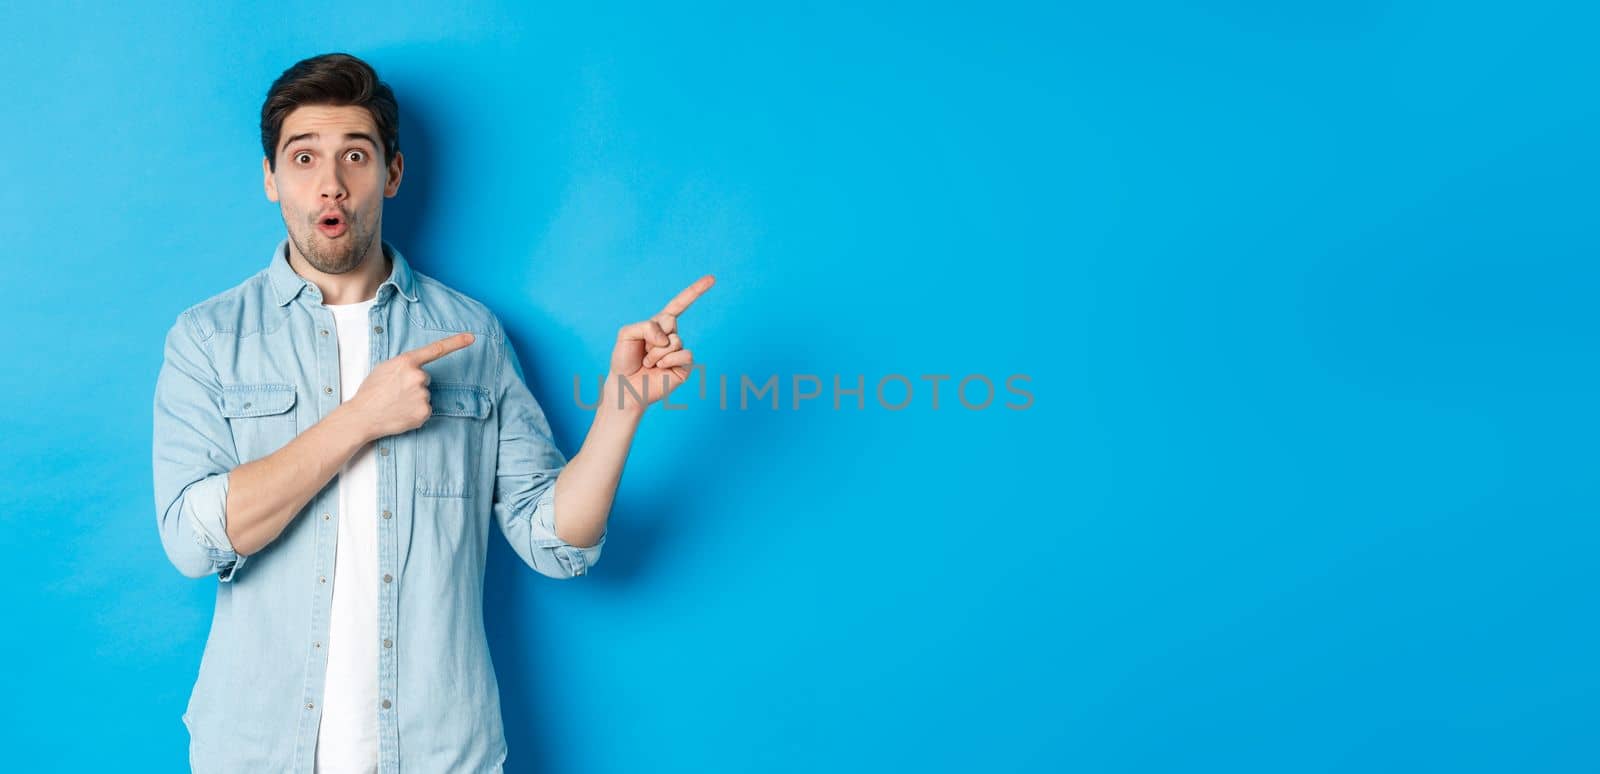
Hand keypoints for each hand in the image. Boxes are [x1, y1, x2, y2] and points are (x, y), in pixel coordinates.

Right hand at [346, 332, 476, 439]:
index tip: (471, 338)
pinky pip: (425, 409)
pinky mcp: (425, 412)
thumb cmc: (371, 391)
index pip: (436, 349)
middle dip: (413, 384)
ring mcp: (423, 395)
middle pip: (425, 378)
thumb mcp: (385, 368)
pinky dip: (415, 412)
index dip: (456, 342)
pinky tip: (401, 413)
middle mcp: (418, 376)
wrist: (362, 416)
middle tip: (395, 392)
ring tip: (395, 403)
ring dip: (414, 399)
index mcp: (407, 362)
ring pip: (425, 395)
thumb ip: (404, 365)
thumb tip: (417, 369)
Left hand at [609, 274, 714, 411]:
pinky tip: (660, 368)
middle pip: (670, 322)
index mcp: (659, 325)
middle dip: (652, 335)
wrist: (624, 387)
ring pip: (675, 340)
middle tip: (643, 350)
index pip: (679, 304)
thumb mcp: (626, 334)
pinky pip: (684, 354)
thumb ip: (645, 326)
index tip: (712, 278)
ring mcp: (679, 351)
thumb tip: (668, 339)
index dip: (695, 291)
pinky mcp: (684, 367)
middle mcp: (671, 336)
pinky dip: (669, 360)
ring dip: (656, 353)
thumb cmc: (624, 360)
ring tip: (648, 363)